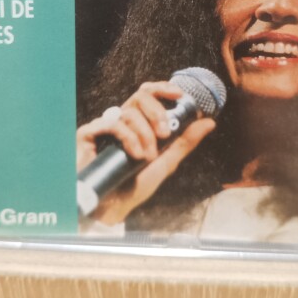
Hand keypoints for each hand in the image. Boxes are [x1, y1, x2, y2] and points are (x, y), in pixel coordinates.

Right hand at [76, 81, 215, 225]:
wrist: (112, 208)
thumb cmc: (135, 186)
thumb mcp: (165, 162)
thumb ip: (185, 141)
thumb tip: (209, 122)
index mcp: (138, 123)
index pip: (149, 94)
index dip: (163, 88)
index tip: (179, 94)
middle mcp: (121, 120)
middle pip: (141, 96)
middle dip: (157, 113)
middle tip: (165, 134)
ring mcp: (104, 126)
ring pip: (129, 111)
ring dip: (144, 134)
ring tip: (146, 157)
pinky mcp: (88, 133)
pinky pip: (112, 123)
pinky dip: (128, 137)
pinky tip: (135, 154)